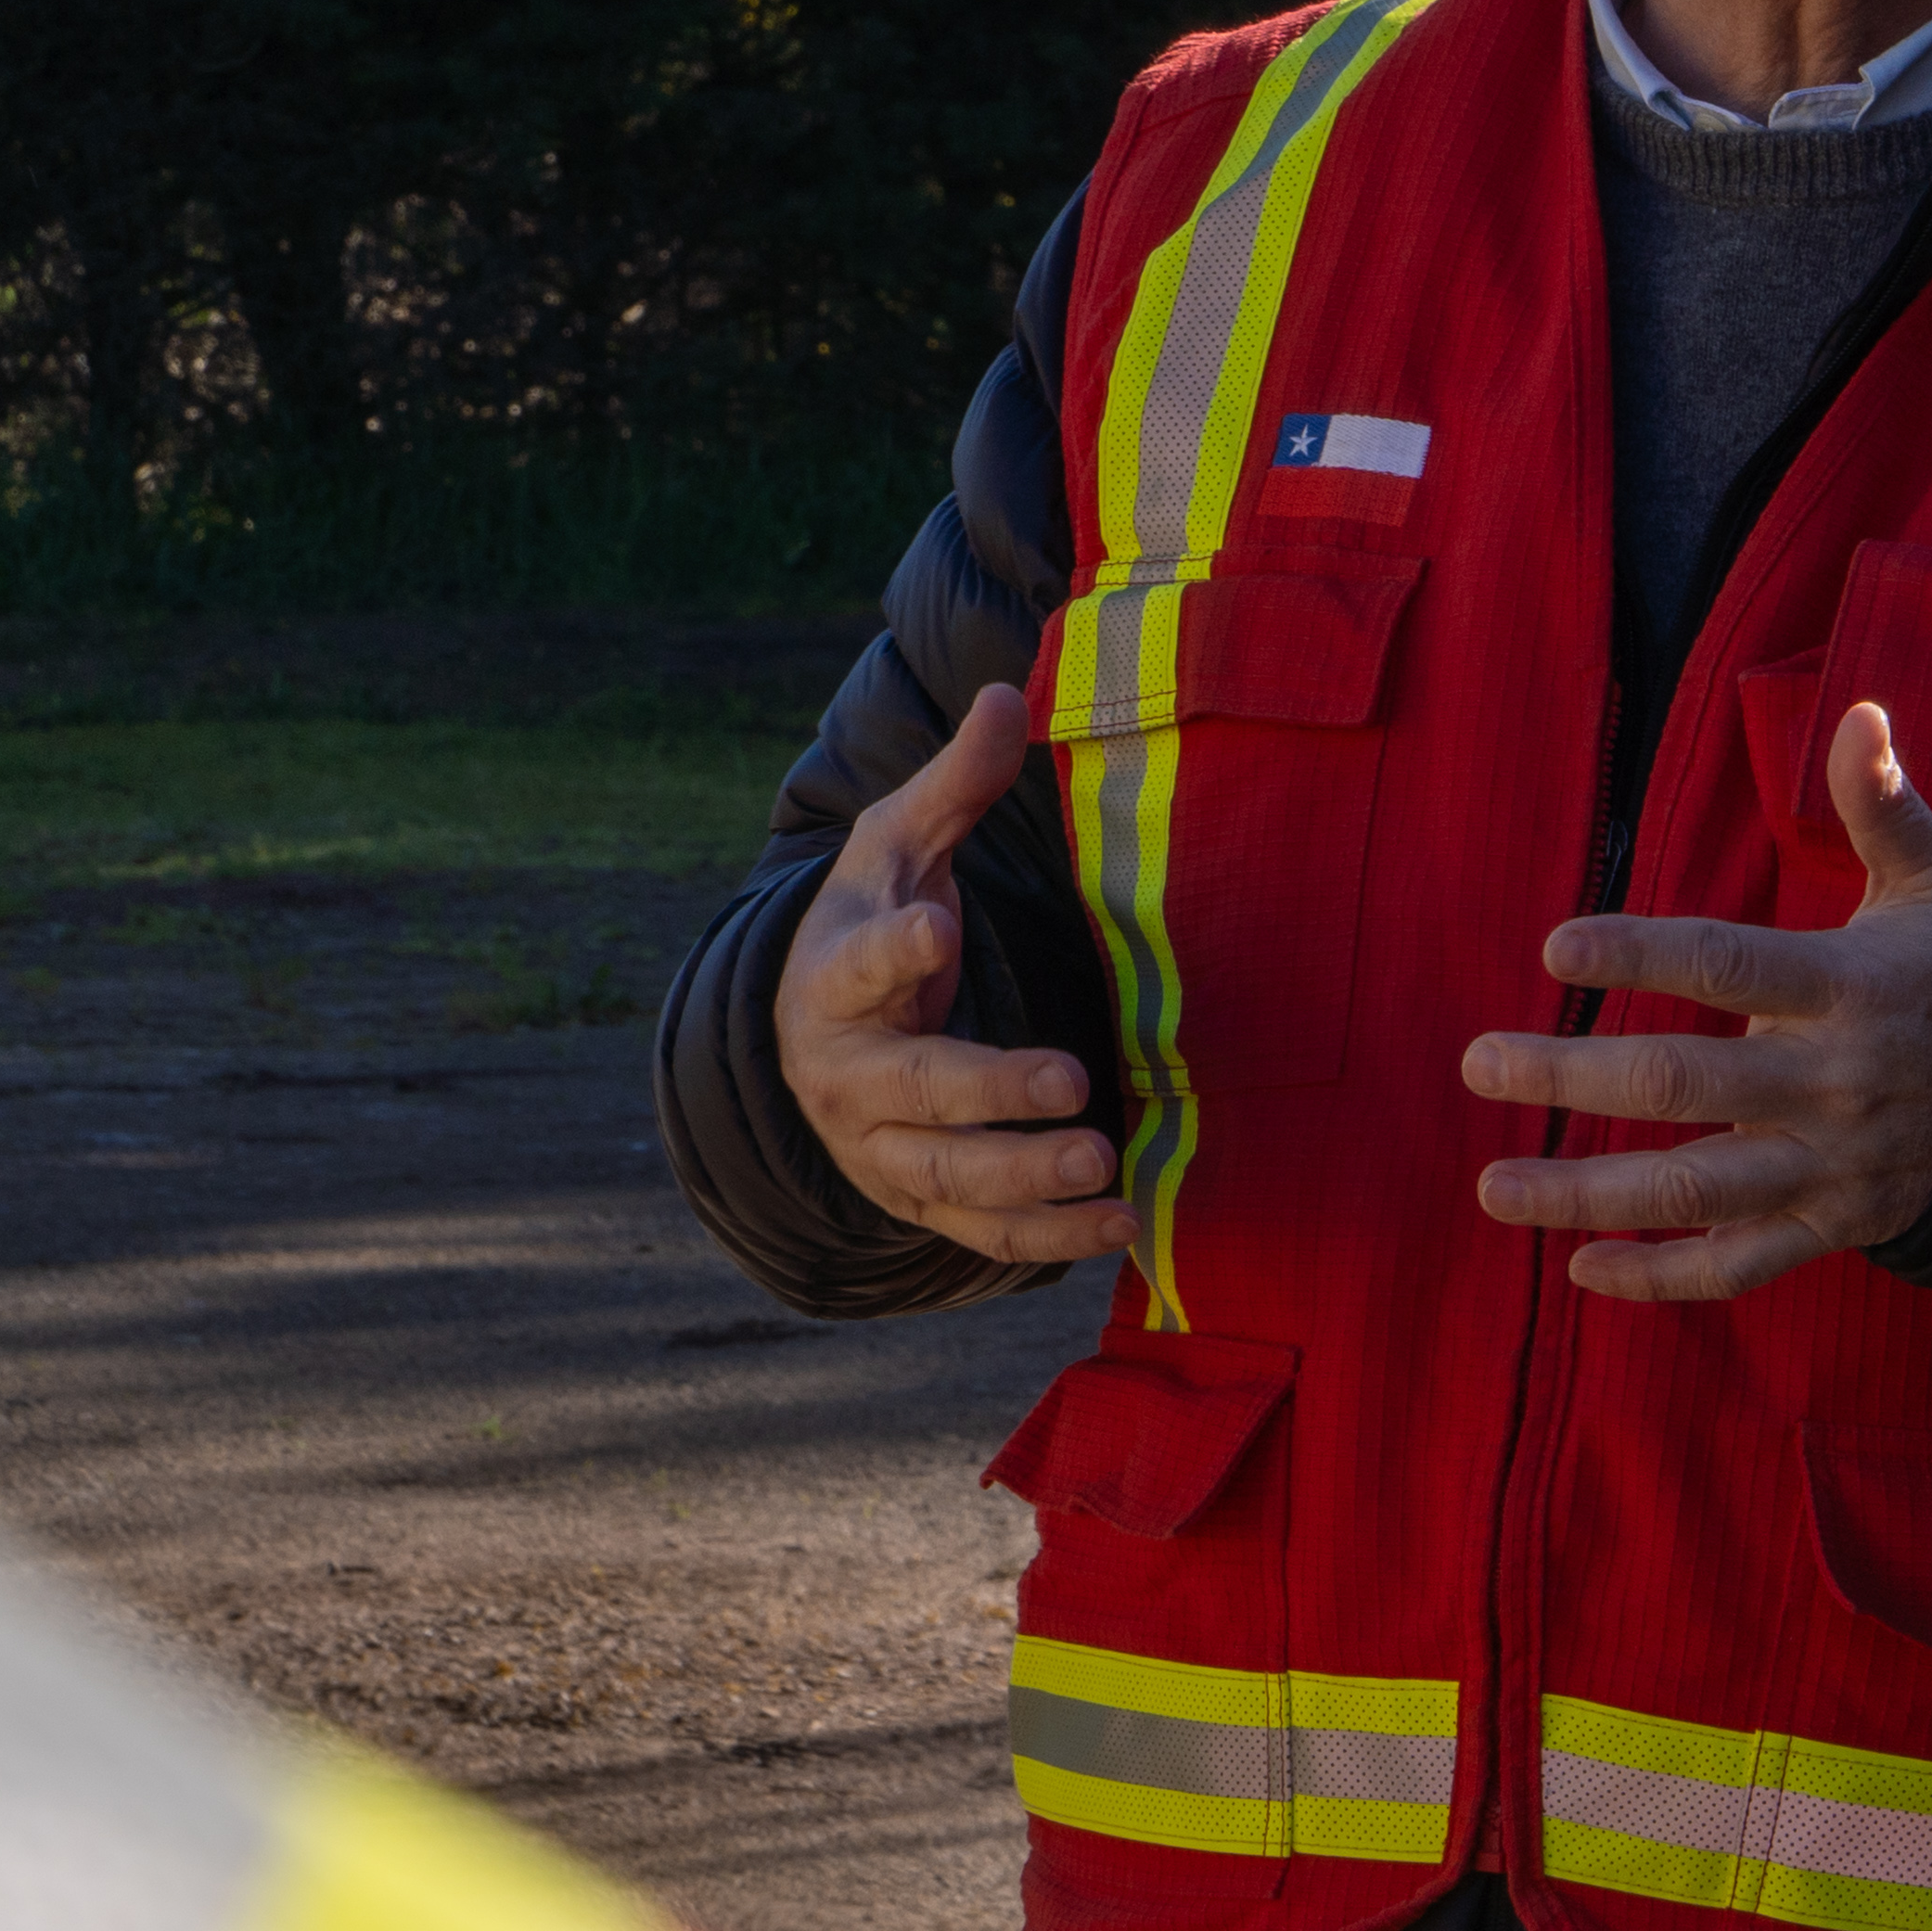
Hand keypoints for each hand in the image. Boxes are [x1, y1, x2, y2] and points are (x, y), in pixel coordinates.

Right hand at [769, 683, 1135, 1267]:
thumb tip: (1006, 692)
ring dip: (1024, 1180)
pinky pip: (979, 1229)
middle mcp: (844, 1074)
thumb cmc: (873, 918)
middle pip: (911, 1089)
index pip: (856, 963)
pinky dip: (1045, 1238)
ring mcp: (877, 1146)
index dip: (894, 951)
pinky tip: (1118, 1224)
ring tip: (1102, 1167)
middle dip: (989, 1092)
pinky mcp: (918, 1196)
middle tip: (1070, 1083)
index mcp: (833, 975)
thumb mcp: (901, 843)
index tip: (937, 930)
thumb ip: (954, 782)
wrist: (813, 1030)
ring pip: (945, 1174)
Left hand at [1460, 701, 1931, 1299]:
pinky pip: (1739, 1267)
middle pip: (1685, 1085)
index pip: (1728, 964)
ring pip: (1695, 1192)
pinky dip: (1661, 1278)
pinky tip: (1583, 1269)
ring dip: (1584, 1196)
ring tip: (1492, 1187)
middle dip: (1569, 1079)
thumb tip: (1860, 710)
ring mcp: (1832, 1166)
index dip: (1638, 955)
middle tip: (1477, 1064)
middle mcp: (1835, 1081)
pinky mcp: (1835, 1227)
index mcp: (1851, 986)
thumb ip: (1884, 803)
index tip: (1554, 947)